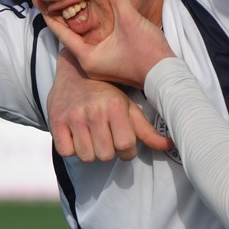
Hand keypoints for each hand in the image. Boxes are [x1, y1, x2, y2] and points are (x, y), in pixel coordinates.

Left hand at [45, 0, 174, 89]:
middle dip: (64, 22)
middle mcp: (91, 66)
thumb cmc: (147, 52)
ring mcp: (101, 69)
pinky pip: (95, 48)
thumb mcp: (130, 19)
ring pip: (84, 45)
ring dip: (79, 29)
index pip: (63, 35)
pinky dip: (91, 35)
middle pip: (71, 40)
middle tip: (55, 5)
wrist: (167, 75)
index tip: (42, 6)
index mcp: (88, 57)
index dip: (52, 19)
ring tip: (71, 11)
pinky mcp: (111, 67)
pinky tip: (94, 24)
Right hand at [48, 50, 171, 161]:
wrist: (74, 72)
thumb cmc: (107, 93)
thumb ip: (147, 130)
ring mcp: (73, 116)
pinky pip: (66, 152)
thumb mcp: (128, 107)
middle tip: (105, 137)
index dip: (127, 151)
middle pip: (105, 155)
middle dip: (108, 151)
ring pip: (87, 157)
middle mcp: (94, 111)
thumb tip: (172, 145)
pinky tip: (76, 136)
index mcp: (115, 106)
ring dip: (90, 152)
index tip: (123, 144)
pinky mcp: (56, 121)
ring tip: (91, 136)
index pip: (126, 147)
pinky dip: (72, 149)